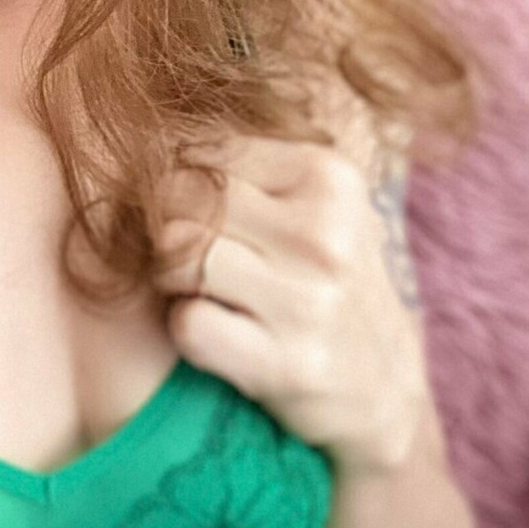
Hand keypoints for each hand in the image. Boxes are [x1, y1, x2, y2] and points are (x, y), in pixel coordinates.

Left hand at [149, 129, 430, 474]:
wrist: (383, 390)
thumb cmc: (326, 280)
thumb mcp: (315, 204)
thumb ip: (244, 166)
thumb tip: (146, 138)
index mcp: (328, 176)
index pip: (200, 149)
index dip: (175, 181)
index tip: (188, 212)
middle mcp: (323, 234)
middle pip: (179, 198)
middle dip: (165, 226)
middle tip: (185, 254)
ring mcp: (308, 302)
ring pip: (176, 254)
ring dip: (170, 276)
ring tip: (200, 289)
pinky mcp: (286, 364)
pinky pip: (188, 324)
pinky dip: (186, 328)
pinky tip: (217, 331)